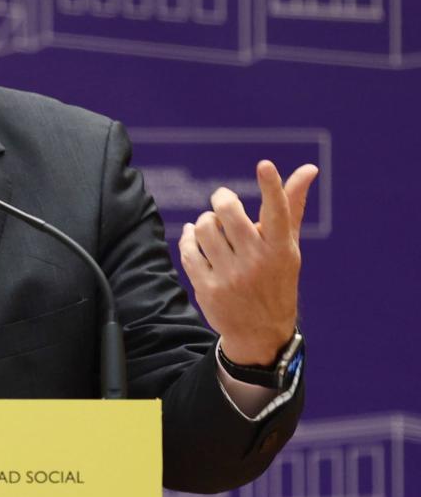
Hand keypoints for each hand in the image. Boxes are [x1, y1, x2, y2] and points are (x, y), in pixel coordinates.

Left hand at [178, 160, 318, 365]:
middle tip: (223, 199)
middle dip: (221, 199)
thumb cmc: (276, 277)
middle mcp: (257, 261)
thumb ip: (292, 205)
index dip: (271, 186)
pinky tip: (195, 238)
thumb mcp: (288, 246)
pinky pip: (188, 250)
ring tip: (213, 226)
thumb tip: (308, 168)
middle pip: (227, 211)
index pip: (277, 212)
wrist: (261, 332)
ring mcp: (231, 276)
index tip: (264, 165)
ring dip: (205, 221)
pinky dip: (188, 238)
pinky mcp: (208, 288)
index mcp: (280, 248)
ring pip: (203, 228)